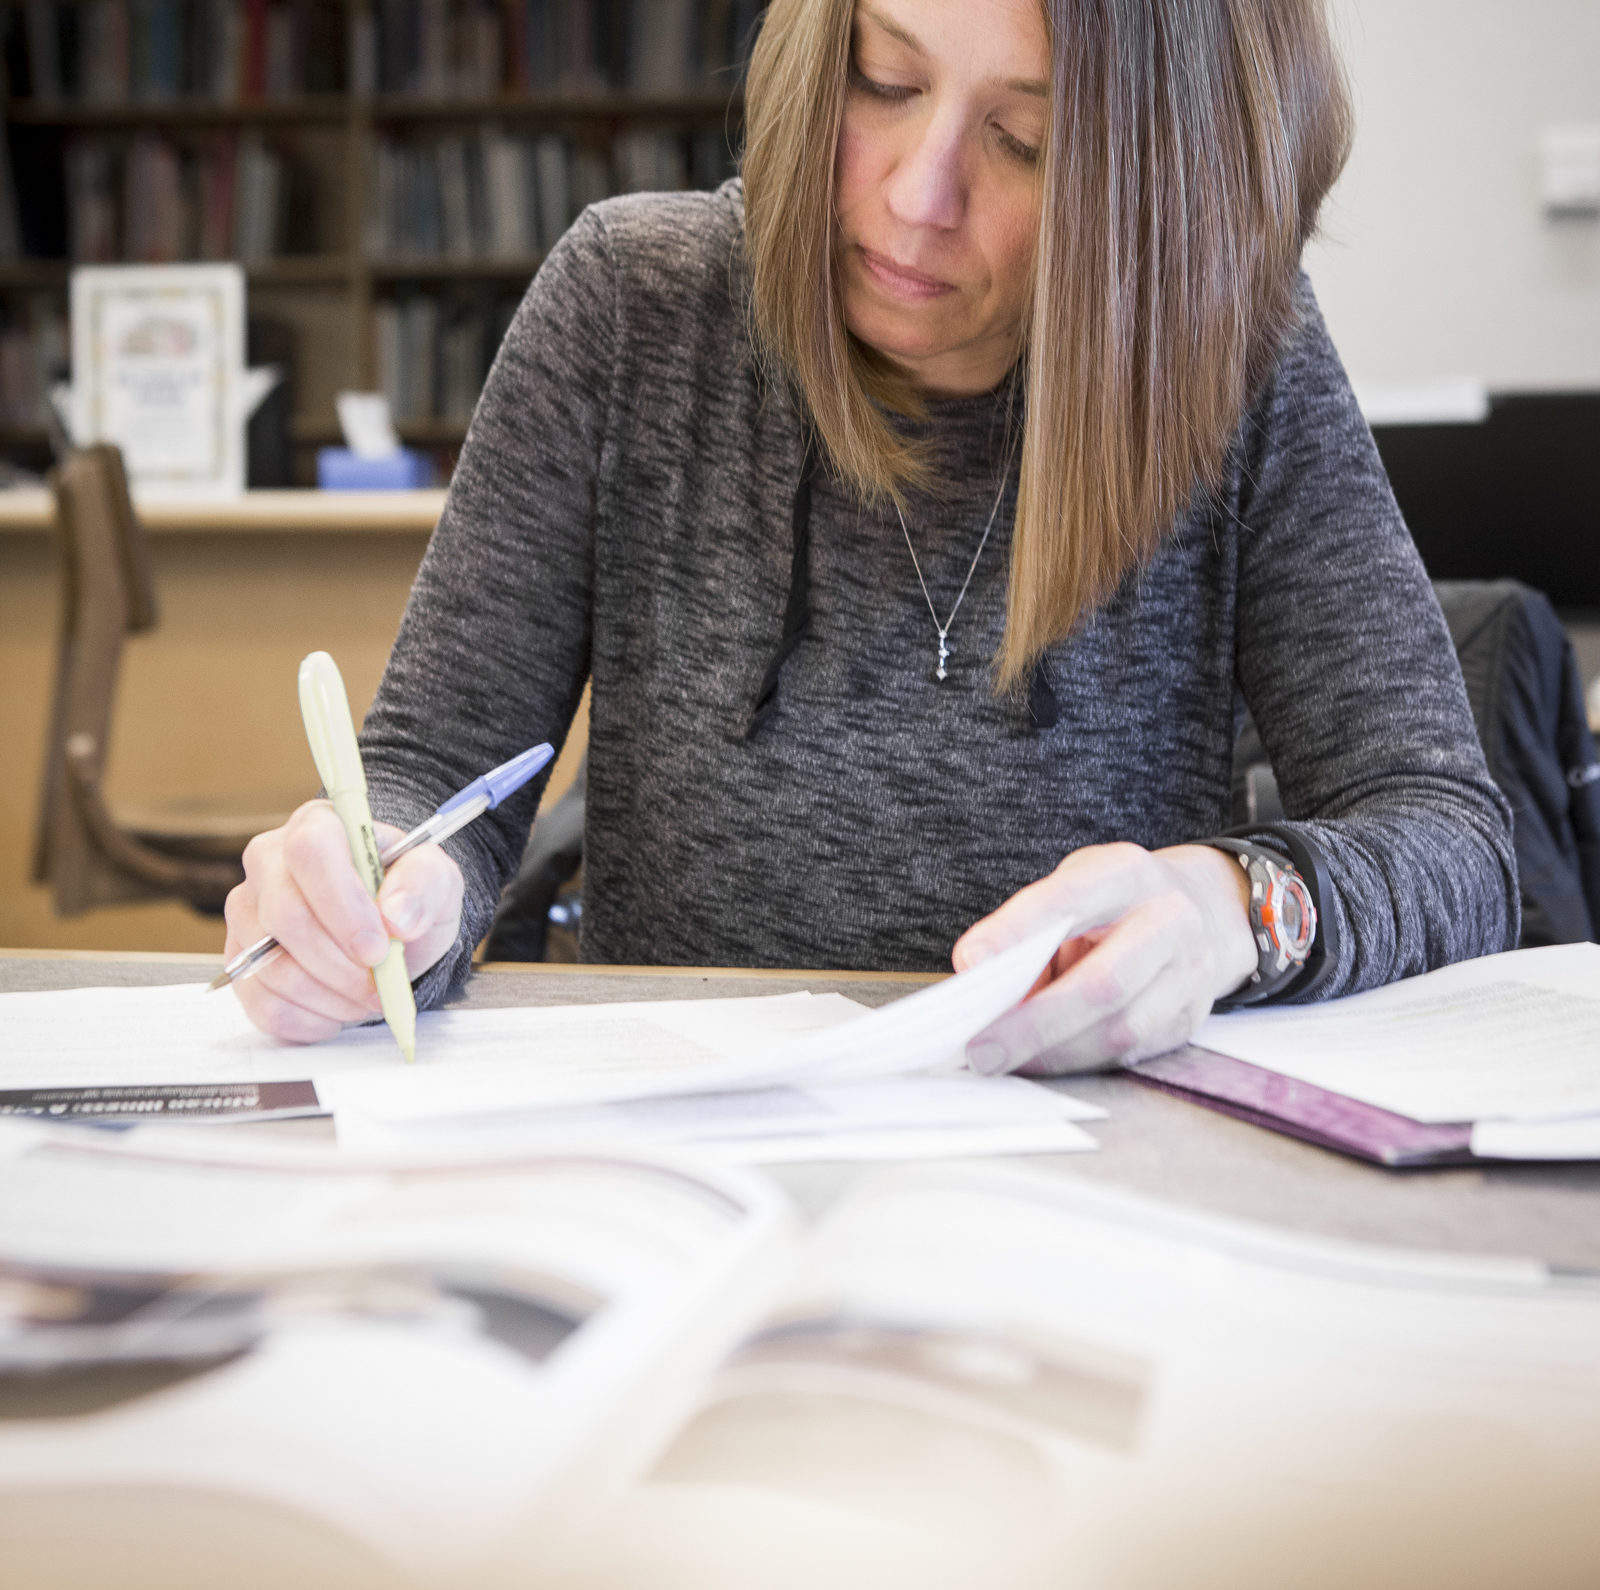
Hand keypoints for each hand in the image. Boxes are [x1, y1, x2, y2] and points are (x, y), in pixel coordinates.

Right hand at [224, 800, 464, 1043]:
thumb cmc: (406, 895)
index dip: (342, 905)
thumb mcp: (435, 880)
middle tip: (381, 983)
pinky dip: (311, 1019)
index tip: (378, 946)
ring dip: (332, 996)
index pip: (310, 851)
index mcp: (317, 826)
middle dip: (341, 964)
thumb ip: (424, 885)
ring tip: (368, 994)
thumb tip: (397, 916)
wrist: (390, 930)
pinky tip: (340, 1007)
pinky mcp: (242, 964)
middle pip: (285, 916)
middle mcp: (268, 864)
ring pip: (273, 968)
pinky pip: (263, 1005)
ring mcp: (246, 915)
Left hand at [952, 842, 1256, 1076]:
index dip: (1016, 932)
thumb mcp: (1076, 888)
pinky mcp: (1189, 1018)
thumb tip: (984, 983)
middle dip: (1033, 1023)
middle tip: (979, 1046)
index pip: (1068, 901)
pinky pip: (1129, 1053)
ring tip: (1001, 1059)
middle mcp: (1170, 920)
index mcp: (1128, 874)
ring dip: (1052, 1053)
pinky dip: (1076, 1061)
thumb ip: (1033, 928)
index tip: (969, 962)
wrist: (1204, 909)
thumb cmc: (1116, 902)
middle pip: (1102, 983)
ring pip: (1119, 1030)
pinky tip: (1039, 1062)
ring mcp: (1190, 973)